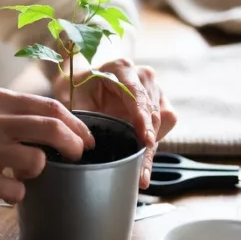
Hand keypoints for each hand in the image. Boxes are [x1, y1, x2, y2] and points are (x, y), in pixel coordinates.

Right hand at [0, 87, 95, 203]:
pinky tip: (3, 188)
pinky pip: (15, 190)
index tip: (87, 138)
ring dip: (39, 171)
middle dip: (74, 145)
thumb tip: (56, 122)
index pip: (49, 105)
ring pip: (36, 161)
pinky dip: (17, 193)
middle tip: (79, 156)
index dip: (76, 123)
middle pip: (51, 129)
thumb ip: (10, 112)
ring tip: (24, 173)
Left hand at [54, 58, 176, 189]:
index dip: (142, 118)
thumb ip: (82, 116)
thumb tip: (88, 143)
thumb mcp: (73, 98)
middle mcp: (142, 76)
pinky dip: (156, 141)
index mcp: (121, 68)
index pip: (136, 94)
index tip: (145, 139)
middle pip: (152, 110)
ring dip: (152, 145)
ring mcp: (154, 88)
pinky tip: (142, 158)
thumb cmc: (77, 88)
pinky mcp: (160, 102)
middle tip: (141, 170)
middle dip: (148, 142)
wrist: (83, 82)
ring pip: (163, 119)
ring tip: (141, 171)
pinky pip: (167, 122)